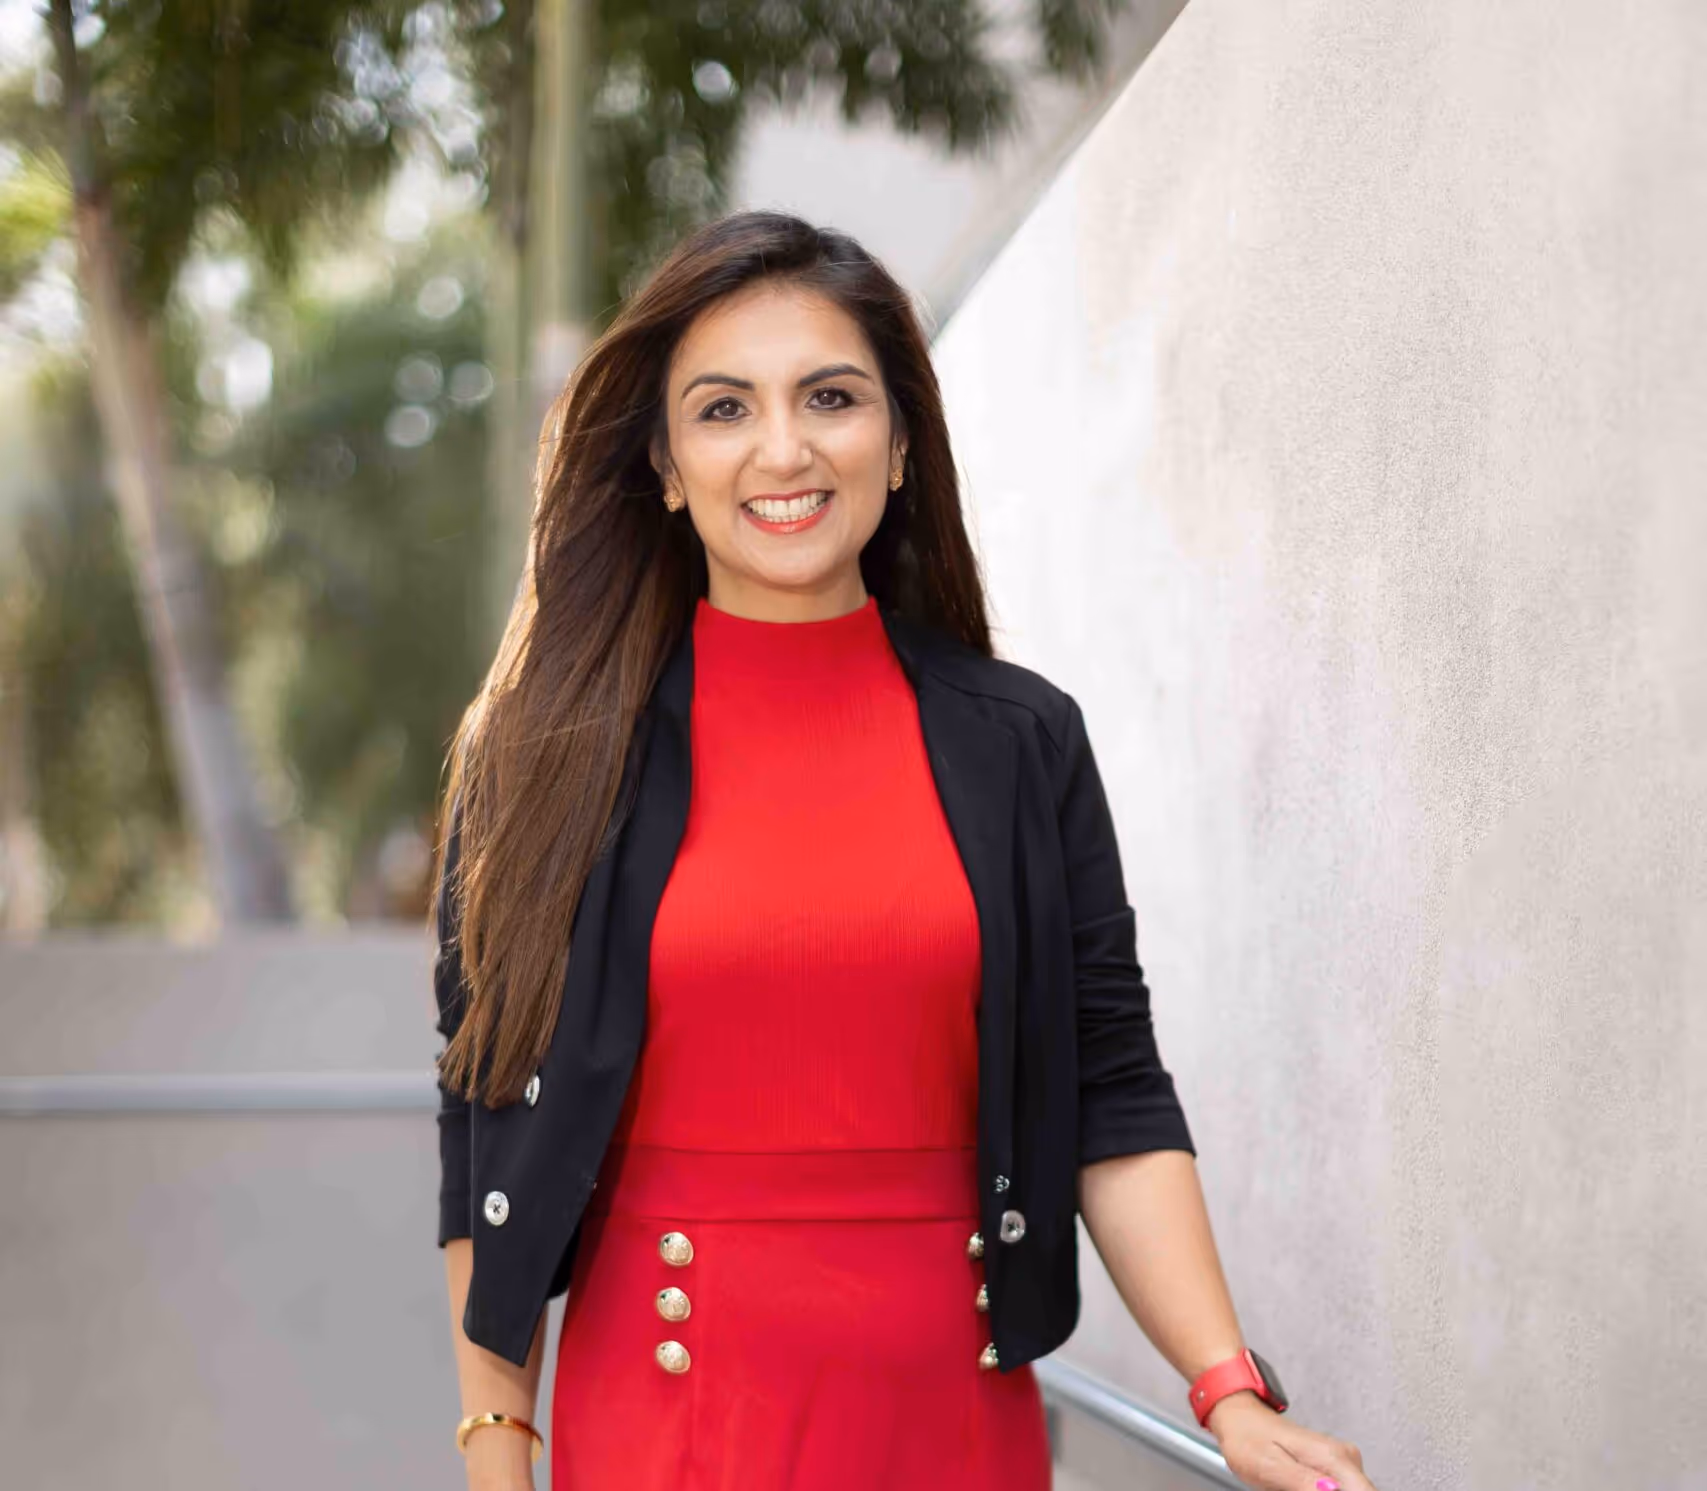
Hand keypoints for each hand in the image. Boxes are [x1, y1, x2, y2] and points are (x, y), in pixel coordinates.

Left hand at [1206, 1391, 1379, 1490]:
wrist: (1238, 1419)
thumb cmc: (1248, 1438)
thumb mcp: (1271, 1466)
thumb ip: (1305, 1484)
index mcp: (1334, 1458)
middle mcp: (1344, 1458)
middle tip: (1291, 1487)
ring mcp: (1340, 1461)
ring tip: (1287, 1485)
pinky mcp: (1333, 1467)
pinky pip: (1335, 1488)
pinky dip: (1315, 1490)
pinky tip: (1294, 1485)